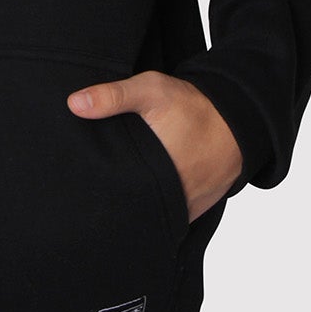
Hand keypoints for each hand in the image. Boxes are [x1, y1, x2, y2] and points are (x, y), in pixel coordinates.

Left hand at [67, 69, 242, 223]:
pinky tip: (139, 200)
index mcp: (156, 170)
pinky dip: (153, 213)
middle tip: (94, 192)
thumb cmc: (193, 106)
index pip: (117, 195)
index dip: (98, 193)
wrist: (236, 119)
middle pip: (131, 211)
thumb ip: (114, 96)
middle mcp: (172, 196)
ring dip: (134, 210)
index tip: (82, 186)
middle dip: (114, 203)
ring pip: (149, 218)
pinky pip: (168, 221)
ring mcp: (184, 208)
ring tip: (114, 197)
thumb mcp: (152, 90)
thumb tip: (74, 104)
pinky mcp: (192, 211)